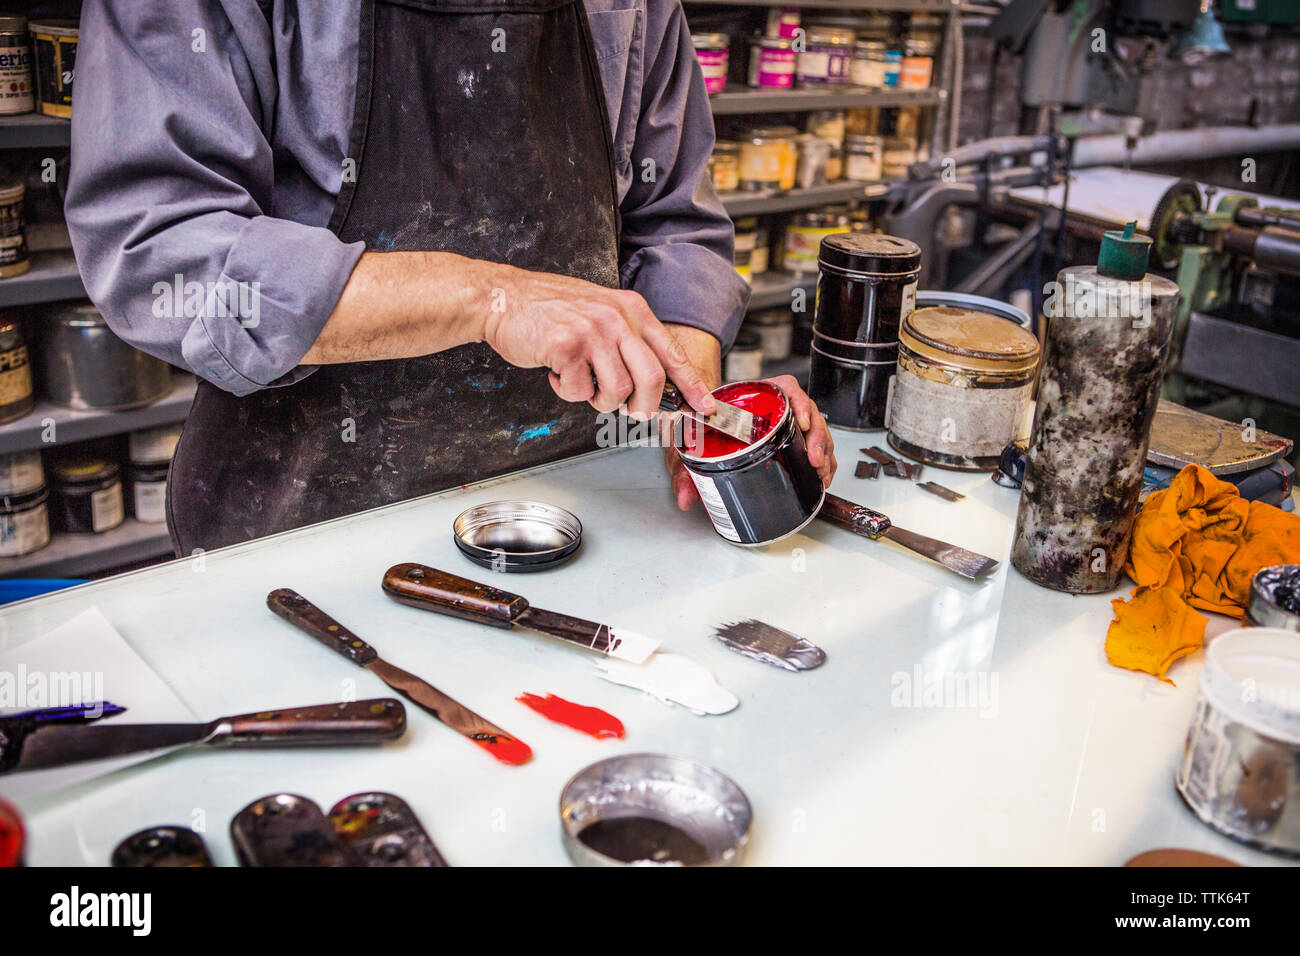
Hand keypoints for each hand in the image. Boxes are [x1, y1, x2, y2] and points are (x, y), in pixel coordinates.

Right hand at [482, 267, 715, 420]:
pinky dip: (568, 392)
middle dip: (645, 407)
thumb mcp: (599, 310)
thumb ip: (626, 339)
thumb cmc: (548, 308)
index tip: (704, 405)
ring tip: (582, 384)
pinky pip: (580, 391)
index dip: (691, 384)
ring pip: (617, 391)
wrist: (502, 297)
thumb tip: (651, 381)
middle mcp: (617, 317)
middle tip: (631, 412)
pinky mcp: (567, 348)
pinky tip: (558, 373)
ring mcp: (592, 331)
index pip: (671, 352)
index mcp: (631, 308)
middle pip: (652, 379)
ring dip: (599, 400)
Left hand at [661, 330, 836, 510]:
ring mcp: (783, 423)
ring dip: (822, 451)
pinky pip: (810, 444)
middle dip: (816, 438)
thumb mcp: (688, 442)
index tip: (802, 421)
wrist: (697, 424)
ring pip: (813, 430)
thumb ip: (683, 470)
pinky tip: (820, 475)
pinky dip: (820, 460)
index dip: (799, 402)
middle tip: (814, 459)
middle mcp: (773, 407)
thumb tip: (685, 498)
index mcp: (753, 397)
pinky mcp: (787, 439)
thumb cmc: (697, 424)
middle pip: (807, 412)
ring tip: (820, 472)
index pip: (786, 388)